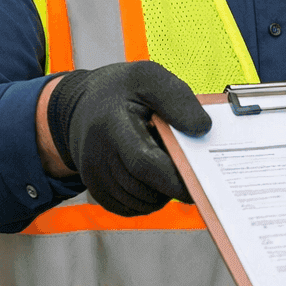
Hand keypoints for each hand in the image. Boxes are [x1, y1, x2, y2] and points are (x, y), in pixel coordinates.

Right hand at [45, 60, 211, 216]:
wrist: (83, 103)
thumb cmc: (122, 90)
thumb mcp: (150, 78)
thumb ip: (178, 100)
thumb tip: (202, 128)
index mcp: (112, 125)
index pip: (144, 164)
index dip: (173, 179)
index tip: (199, 183)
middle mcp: (97, 155)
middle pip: (144, 189)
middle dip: (172, 186)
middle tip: (188, 169)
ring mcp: (93, 175)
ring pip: (139, 203)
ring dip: (161, 194)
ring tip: (166, 166)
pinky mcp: (95, 188)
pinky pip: (129, 207)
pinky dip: (147, 200)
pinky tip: (153, 178)